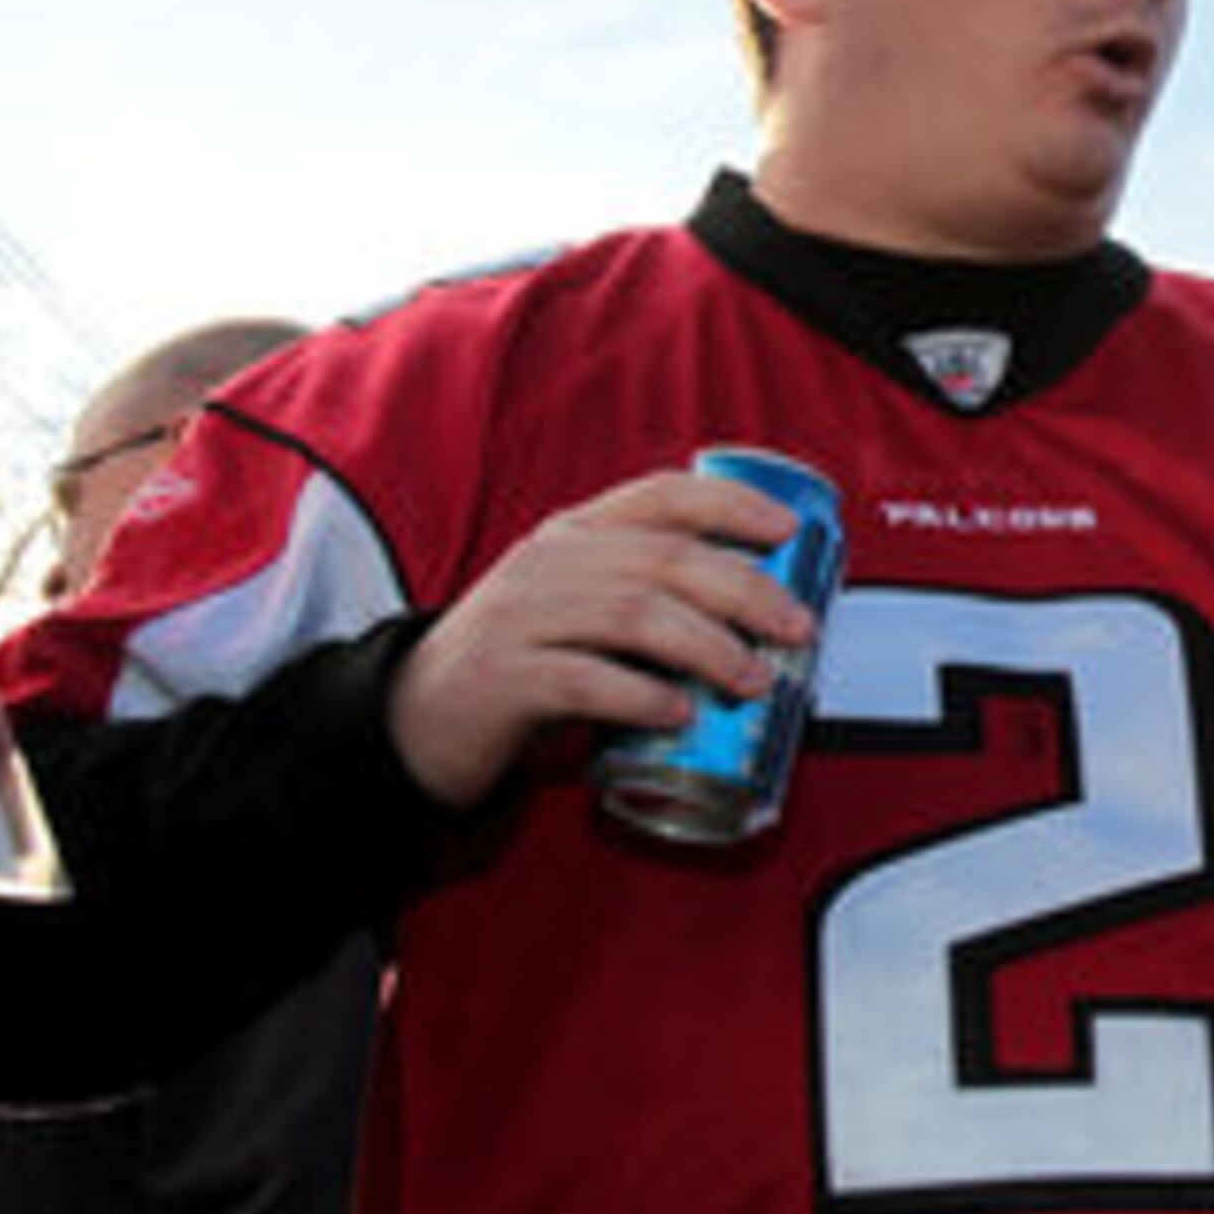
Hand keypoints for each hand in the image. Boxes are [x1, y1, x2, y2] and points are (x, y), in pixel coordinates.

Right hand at [386, 469, 817, 809]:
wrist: (417, 717)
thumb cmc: (524, 659)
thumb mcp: (583, 607)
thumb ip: (651, 597)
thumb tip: (763, 618)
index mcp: (574, 534)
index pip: (660, 496)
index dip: (731, 505)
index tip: (789, 530)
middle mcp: (548, 563)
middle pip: (663, 560)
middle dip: (743, 590)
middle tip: (796, 627)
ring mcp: (520, 617)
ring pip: (631, 615)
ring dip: (707, 646)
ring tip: (753, 678)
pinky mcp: (501, 679)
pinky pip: (582, 680)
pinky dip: (640, 694)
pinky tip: (678, 713)